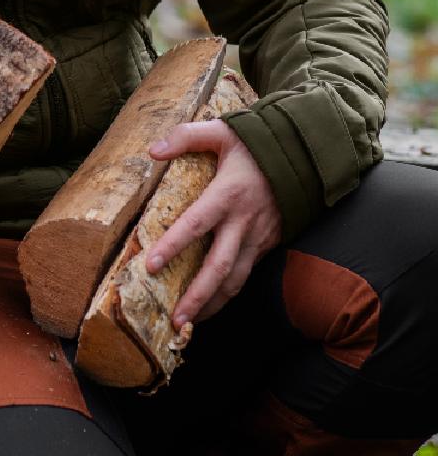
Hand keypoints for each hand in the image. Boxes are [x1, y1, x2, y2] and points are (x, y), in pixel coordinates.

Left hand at [145, 119, 281, 326]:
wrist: (304, 155)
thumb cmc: (257, 143)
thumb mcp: (222, 131)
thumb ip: (185, 137)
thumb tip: (152, 150)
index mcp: (227, 194)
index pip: (195, 224)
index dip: (173, 245)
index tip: (150, 265)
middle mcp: (243, 222)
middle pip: (219, 267)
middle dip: (197, 296)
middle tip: (175, 319)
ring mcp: (258, 237)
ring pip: (236, 280)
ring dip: (214, 304)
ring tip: (191, 324)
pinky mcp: (267, 244)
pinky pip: (246, 274)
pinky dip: (228, 293)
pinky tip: (212, 303)